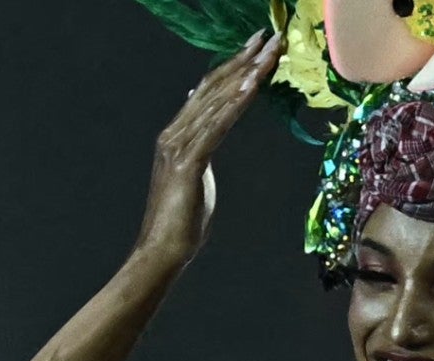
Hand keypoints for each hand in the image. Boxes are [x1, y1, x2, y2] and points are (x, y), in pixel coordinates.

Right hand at [133, 30, 284, 265]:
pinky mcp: (189, 163)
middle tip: (272, 36)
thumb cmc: (182, 220)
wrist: (162, 250)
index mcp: (176, 134)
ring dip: (246, 75)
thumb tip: (206, 124)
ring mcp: (179, 146)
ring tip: (269, 54)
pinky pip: (217, 127)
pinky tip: (252, 86)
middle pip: (214, 87)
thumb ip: (199, 147)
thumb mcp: (194, 174)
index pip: (208, 91)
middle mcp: (174, 133)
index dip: (233, 66)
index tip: (257, 47)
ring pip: (218, 101)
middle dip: (244, 60)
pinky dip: (235, 104)